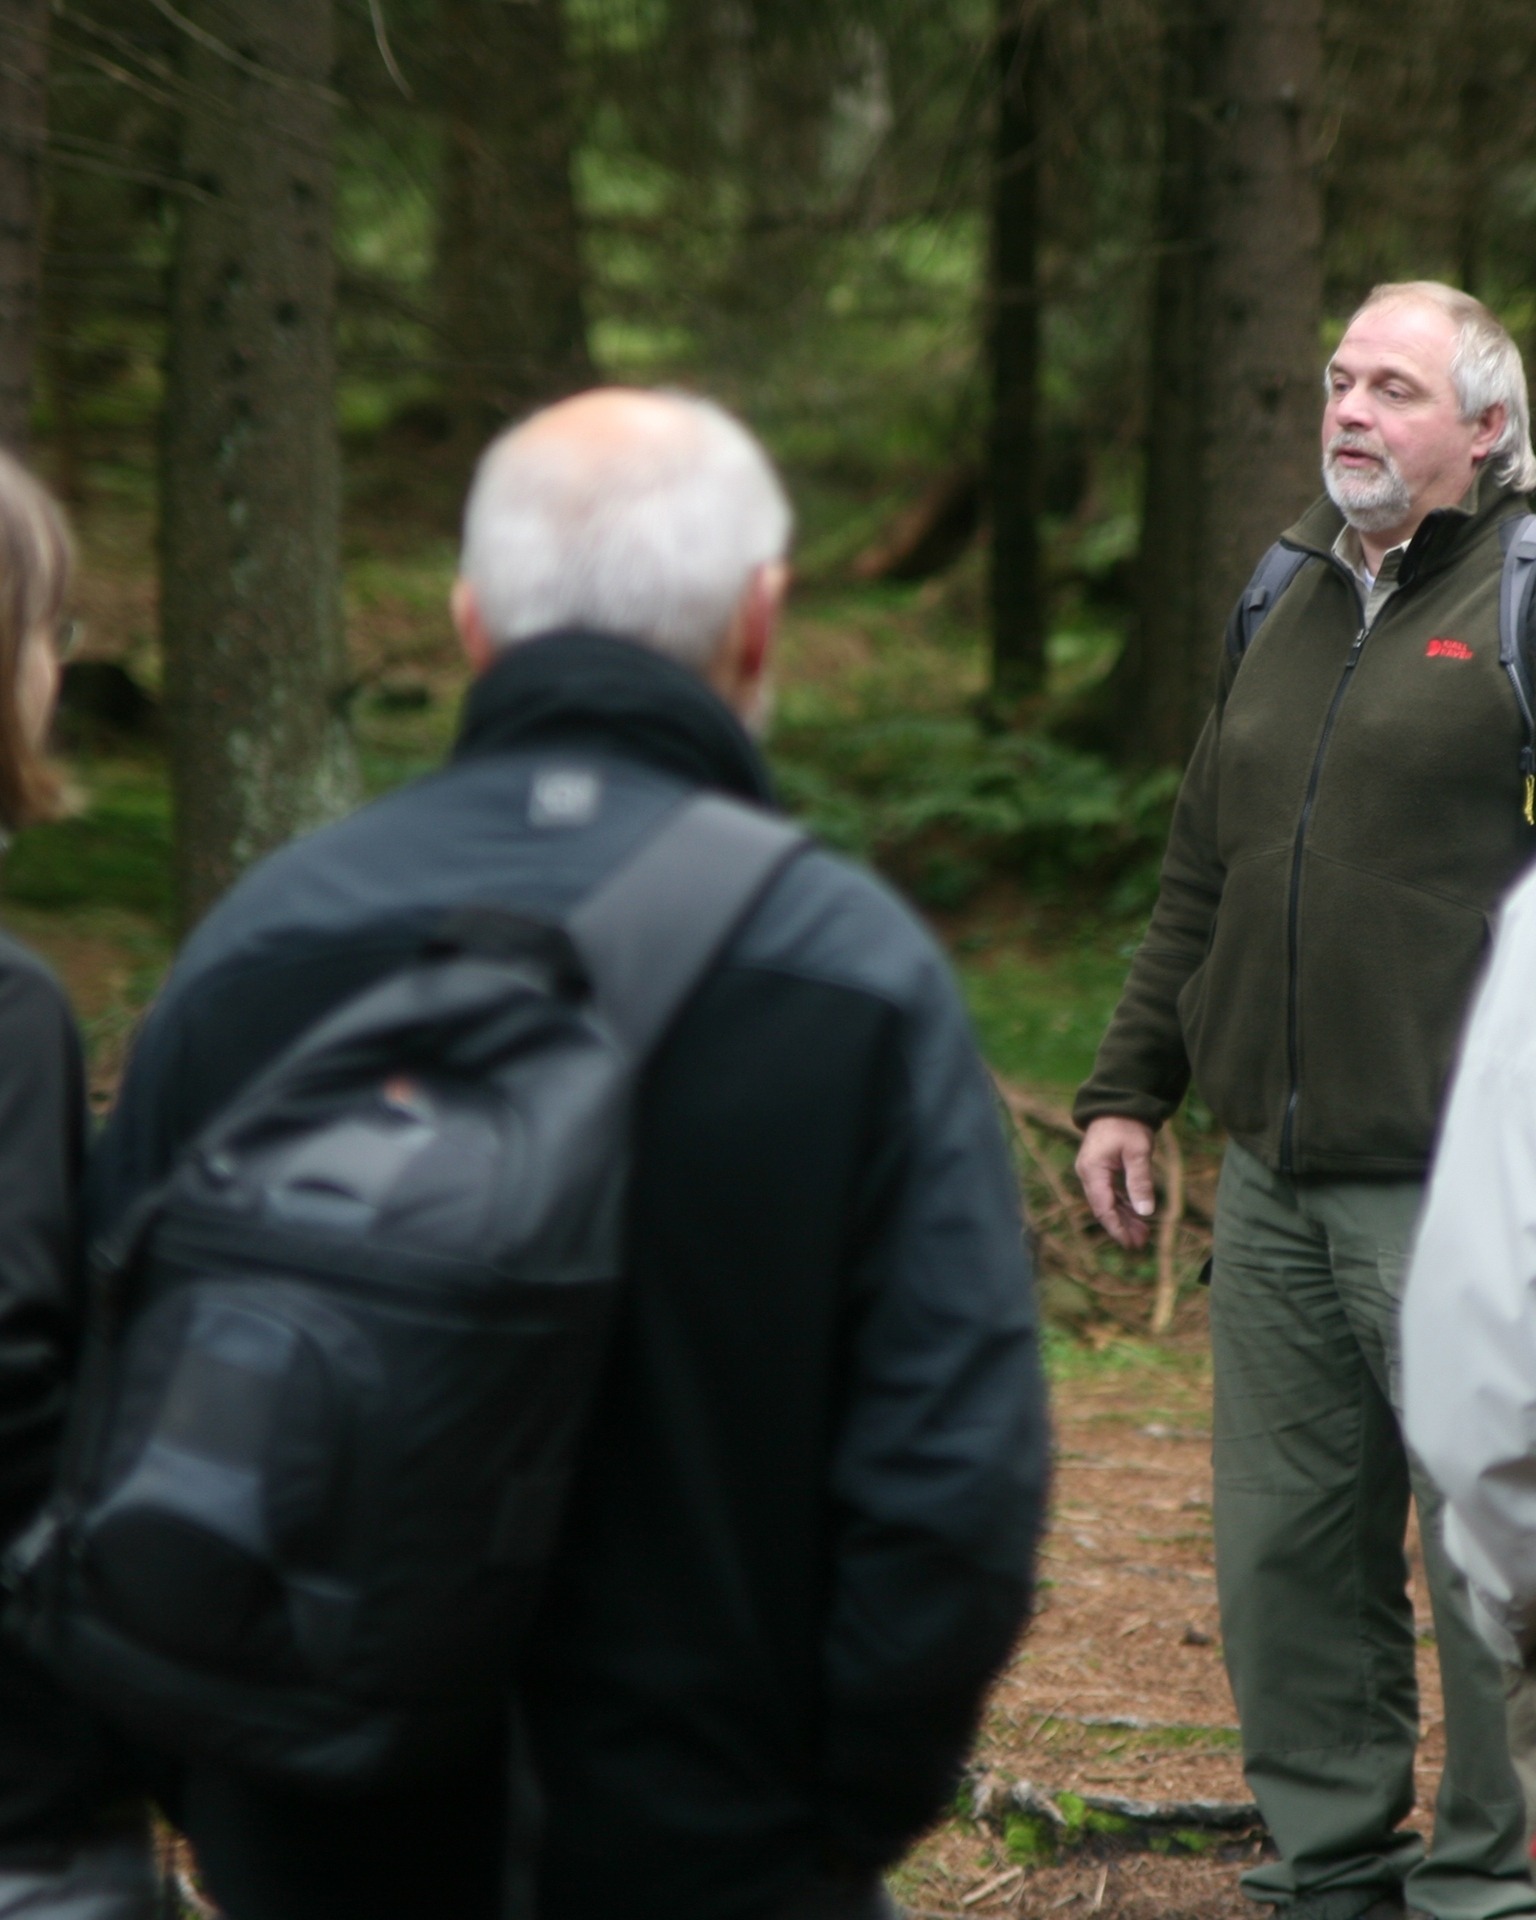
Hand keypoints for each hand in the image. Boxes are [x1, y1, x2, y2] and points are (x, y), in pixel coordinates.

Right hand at [1075, 1116, 1157, 1249]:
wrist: (1118, 1102)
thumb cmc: (1128, 1125)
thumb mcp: (1138, 1152)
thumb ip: (1140, 1182)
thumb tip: (1145, 1212)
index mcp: (1093, 1171)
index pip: (1103, 1208)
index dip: (1116, 1228)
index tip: (1131, 1243)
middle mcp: (1088, 1174)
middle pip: (1104, 1208)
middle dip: (1121, 1227)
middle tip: (1141, 1243)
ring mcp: (1093, 1172)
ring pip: (1107, 1202)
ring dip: (1124, 1217)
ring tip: (1143, 1234)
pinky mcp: (1101, 1169)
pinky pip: (1110, 1193)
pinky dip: (1123, 1205)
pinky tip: (1137, 1214)